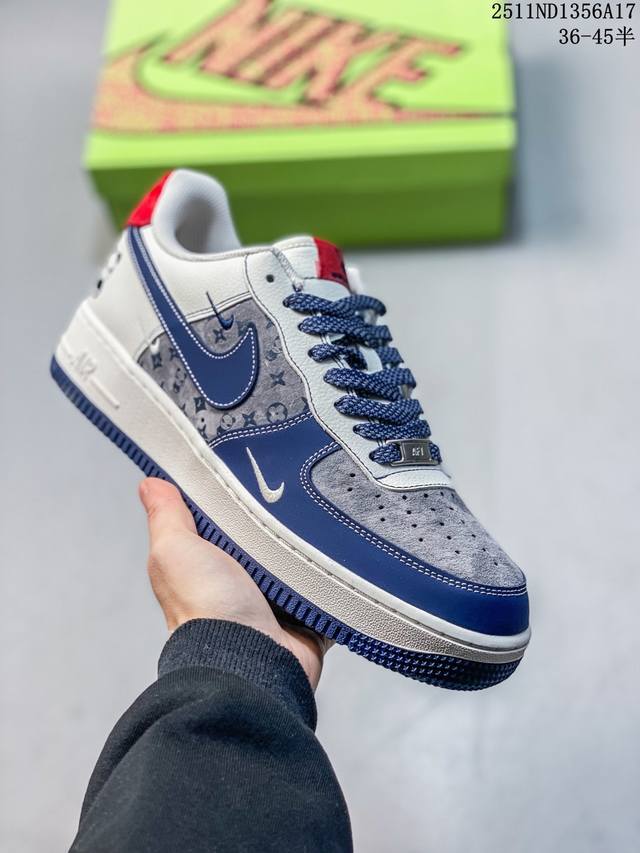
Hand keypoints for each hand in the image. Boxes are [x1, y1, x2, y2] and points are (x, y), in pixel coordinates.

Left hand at [139, 477, 327, 688]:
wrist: (251, 660)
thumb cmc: (205, 609)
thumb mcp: (175, 551)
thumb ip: (167, 517)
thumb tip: (149, 483)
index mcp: (209, 564)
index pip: (225, 520)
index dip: (235, 495)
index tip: (252, 465)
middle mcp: (242, 583)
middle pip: (267, 537)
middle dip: (282, 518)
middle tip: (298, 487)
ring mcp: (278, 602)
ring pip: (302, 560)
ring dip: (311, 546)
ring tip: (326, 512)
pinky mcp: (310, 617)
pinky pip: (330, 588)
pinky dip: (337, 575)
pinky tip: (345, 549)